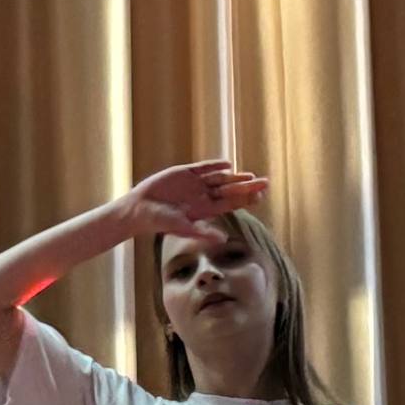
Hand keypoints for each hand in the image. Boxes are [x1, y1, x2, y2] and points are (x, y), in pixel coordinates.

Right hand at [122, 161, 267, 247]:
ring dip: (234, 177)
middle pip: (229, 190)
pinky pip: (203, 168)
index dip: (246, 199)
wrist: (138, 209)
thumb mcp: (182, 227)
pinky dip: (214, 165)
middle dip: (247, 186)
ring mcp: (194, 184)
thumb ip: (203, 231)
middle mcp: (202, 196)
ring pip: (219, 179)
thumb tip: (224, 239)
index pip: (230, 203)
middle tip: (266, 182)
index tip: (261, 195)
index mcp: (204, 209)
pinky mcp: (183, 173)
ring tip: (250, 175)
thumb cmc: (158, 222)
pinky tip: (227, 164)